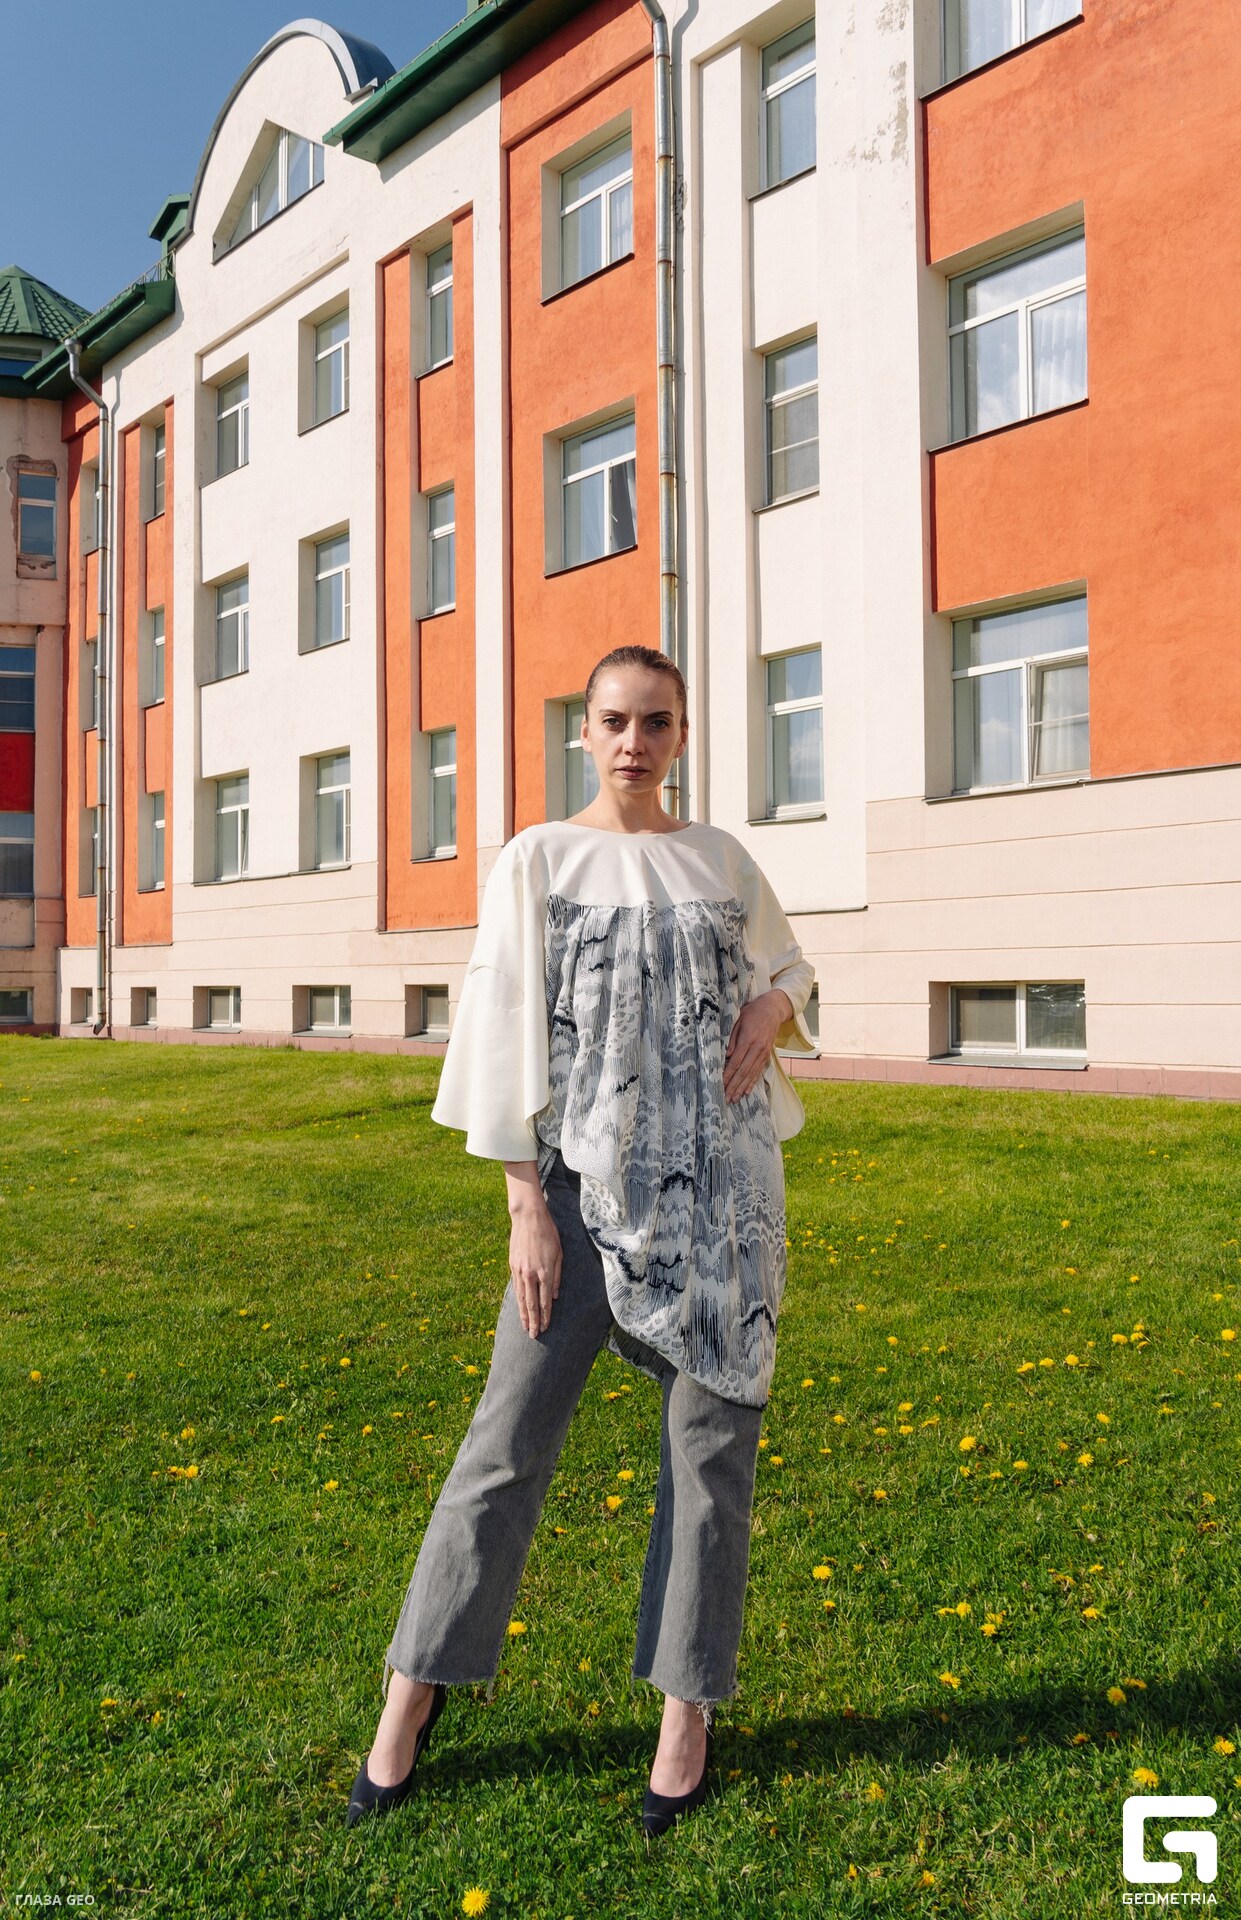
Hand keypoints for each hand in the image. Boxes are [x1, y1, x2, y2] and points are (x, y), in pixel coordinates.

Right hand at [507, 1200, 562, 1337]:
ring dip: (523, 1314)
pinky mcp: (512, 1266)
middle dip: (533, 1321)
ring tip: (524, 1327)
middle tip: (533, 1336)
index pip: (545, 1301)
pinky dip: (517, 1300)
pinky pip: (516, 1288)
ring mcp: (520, 1270)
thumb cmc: (548, 1233)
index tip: (546, 1328)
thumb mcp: (559, 1254)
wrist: (528, 1217)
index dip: (546, 1316)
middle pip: (532, 1304)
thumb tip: (555, 1296)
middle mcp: (531, 1274)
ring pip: (521, 1298)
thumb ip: (557, 1277)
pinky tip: (519, 1308)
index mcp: (545, 1271)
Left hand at [723, 989, 793, 1101]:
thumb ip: (732, 1038)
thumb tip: (726, 1056)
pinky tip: (746, 1091)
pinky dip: (752, 1083)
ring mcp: (763, 1053)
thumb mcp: (738, 1020)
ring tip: (734, 1099)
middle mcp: (757, 1048)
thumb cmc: (751, 1012)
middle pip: (744, 1071)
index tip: (720, 1084)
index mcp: (748, 1039)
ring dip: (742, 1088)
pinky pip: (758, 1071)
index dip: (728, 1075)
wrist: (772, 1009)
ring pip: (751, 1074)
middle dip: (734, 1086)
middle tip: (726, 1098)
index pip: (736, 1061)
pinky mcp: (767, 1055)